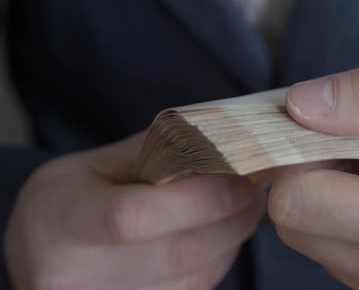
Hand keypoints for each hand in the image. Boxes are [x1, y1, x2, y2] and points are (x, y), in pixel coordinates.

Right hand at [5, 133, 264, 289]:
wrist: (39, 255)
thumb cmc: (68, 200)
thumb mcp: (95, 164)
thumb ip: (155, 152)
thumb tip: (222, 145)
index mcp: (62, 223)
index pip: (134, 218)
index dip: (198, 200)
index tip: (240, 180)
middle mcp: (77, 276)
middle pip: (179, 253)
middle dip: (232, 218)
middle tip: (255, 190)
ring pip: (196, 277)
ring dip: (232, 239)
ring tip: (243, 208)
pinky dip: (218, 261)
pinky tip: (221, 235)